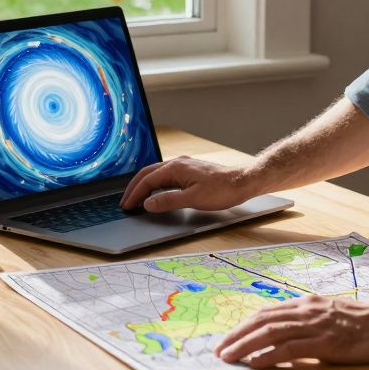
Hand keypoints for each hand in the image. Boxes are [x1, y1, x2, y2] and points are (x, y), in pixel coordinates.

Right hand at [119, 156, 255, 211]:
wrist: (242, 182)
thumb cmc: (221, 190)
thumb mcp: (193, 199)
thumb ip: (168, 201)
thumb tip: (147, 203)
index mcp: (175, 168)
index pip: (147, 180)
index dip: (135, 194)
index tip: (127, 205)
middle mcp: (177, 164)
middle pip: (148, 173)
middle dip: (135, 188)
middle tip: (126, 202)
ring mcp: (184, 166)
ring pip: (156, 173)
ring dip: (144, 185)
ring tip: (136, 198)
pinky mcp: (190, 171)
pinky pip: (166, 176)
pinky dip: (155, 184)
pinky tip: (156, 192)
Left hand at [214, 294, 368, 367]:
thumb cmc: (366, 323)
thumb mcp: (332, 317)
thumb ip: (311, 323)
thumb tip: (290, 338)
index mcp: (308, 304)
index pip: (268, 312)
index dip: (245, 324)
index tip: (229, 336)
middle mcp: (307, 311)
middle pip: (263, 320)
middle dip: (237, 334)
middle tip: (219, 348)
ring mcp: (315, 325)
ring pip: (270, 332)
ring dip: (245, 344)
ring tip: (228, 355)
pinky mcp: (324, 342)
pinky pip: (289, 348)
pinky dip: (268, 354)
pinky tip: (254, 361)